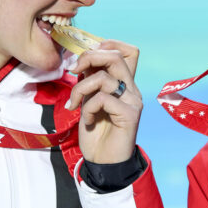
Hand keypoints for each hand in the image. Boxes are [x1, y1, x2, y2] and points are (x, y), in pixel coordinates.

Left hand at [66, 40, 142, 163]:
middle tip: (75, 71)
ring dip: (80, 89)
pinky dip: (87, 108)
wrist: (103, 162)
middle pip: (116, 56)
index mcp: (125, 83)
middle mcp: (132, 89)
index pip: (128, 51)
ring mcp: (133, 101)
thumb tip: (82, 60)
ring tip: (74, 104)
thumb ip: (90, 80)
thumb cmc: (95, 131)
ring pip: (104, 77)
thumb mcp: (88, 99)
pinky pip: (103, 99)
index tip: (86, 58)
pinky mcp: (130, 115)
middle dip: (90, 57)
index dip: (107, 45)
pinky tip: (86, 120)